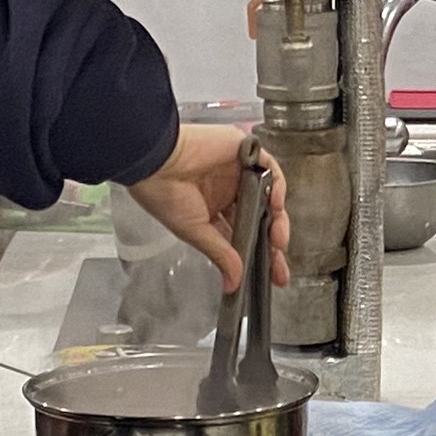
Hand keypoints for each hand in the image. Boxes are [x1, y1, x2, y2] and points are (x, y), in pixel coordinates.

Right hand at [127, 121, 283, 291]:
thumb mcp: (195, 232)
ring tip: (277, 240)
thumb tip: (234, 284)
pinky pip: (269, 168)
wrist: (156, 160)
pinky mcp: (243, 151)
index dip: (261, 255)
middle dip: (273, 243)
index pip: (244, 234)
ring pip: (269, 196)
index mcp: (214, 210)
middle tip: (279, 264)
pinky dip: (277, 186)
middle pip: (261, 218)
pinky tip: (275, 204)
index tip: (275, 277)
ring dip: (277, 219)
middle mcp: (228, 191)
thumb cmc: (165, 195)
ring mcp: (237, 172)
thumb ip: (221, 254)